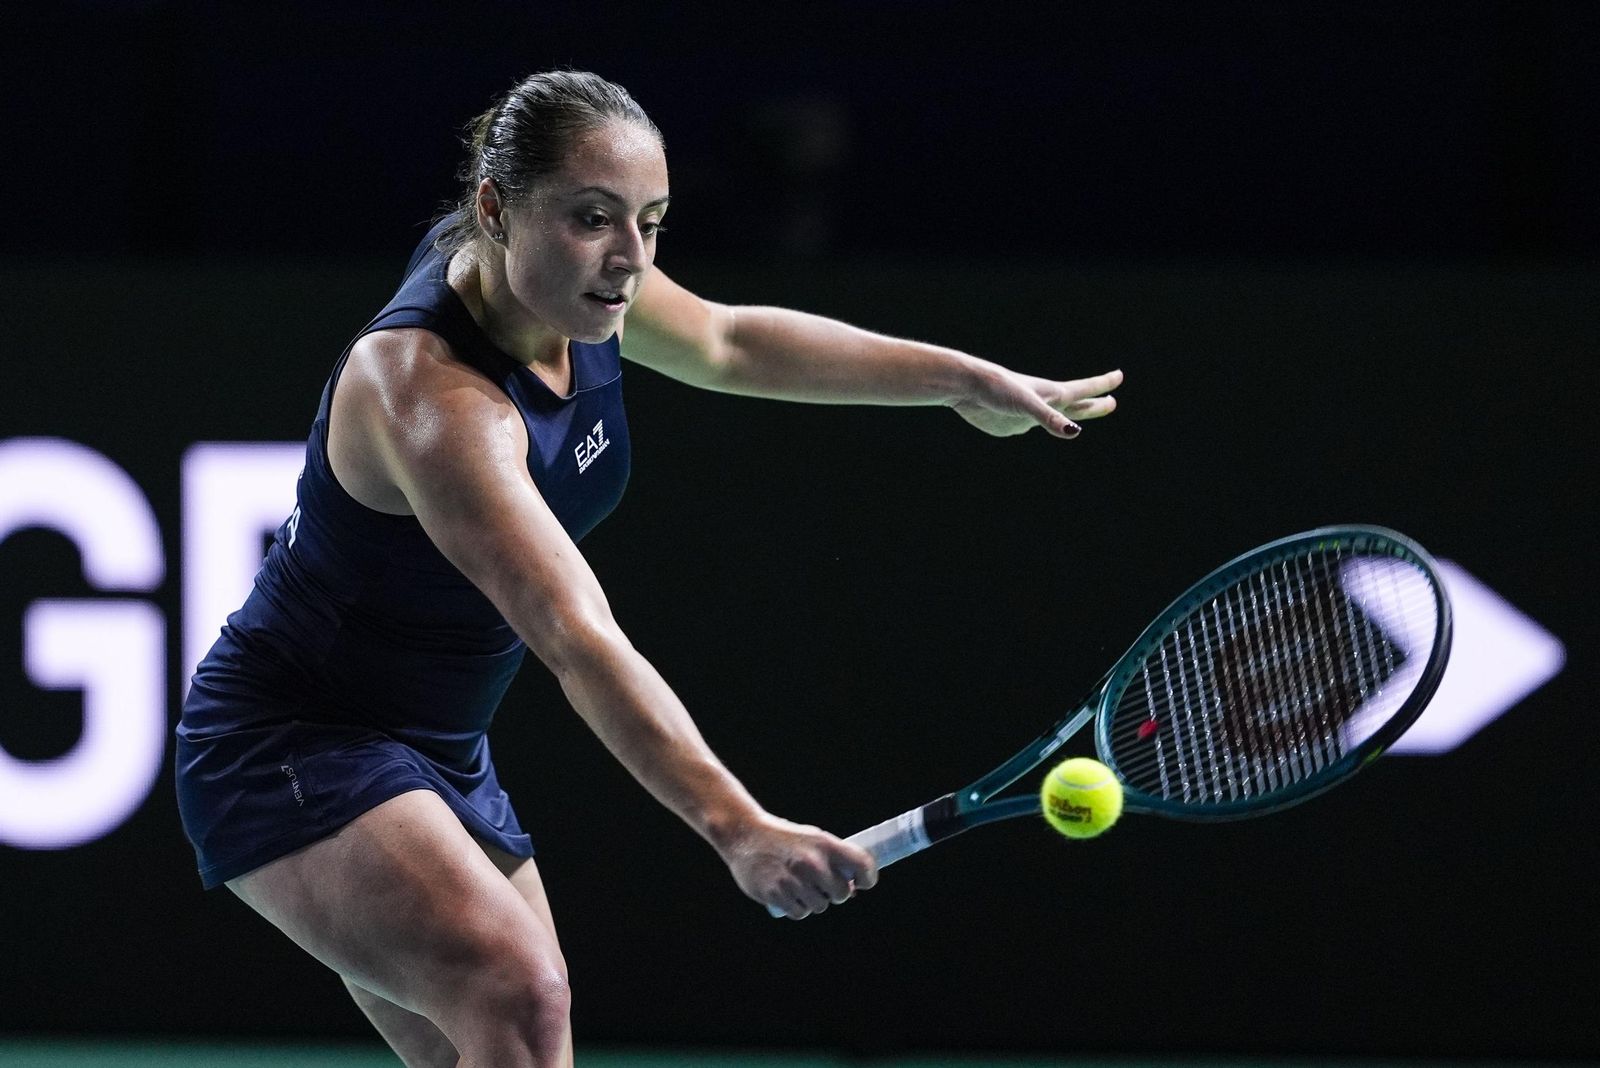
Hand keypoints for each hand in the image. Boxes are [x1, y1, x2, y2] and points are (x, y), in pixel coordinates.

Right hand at [719, 812, 878, 918]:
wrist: (745, 834)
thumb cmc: (784, 839)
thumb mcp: (811, 839)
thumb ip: (832, 860)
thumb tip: (853, 888)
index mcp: (824, 844)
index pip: (862, 865)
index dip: (867, 878)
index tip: (862, 883)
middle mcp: (812, 863)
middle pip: (841, 894)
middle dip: (834, 892)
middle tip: (821, 884)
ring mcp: (794, 880)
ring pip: (820, 906)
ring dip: (814, 901)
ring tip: (800, 885)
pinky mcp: (776, 894)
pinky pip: (799, 913)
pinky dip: (797, 908)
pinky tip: (788, 893)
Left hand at [952, 366, 1122, 438]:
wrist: (967, 389)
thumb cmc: (998, 389)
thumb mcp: (1027, 405)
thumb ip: (1050, 419)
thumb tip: (1074, 432)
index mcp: (1052, 394)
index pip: (1084, 389)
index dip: (1102, 384)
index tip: (1119, 375)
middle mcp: (1044, 404)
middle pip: (1076, 405)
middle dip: (1095, 404)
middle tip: (1112, 401)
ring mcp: (1029, 415)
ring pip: (1056, 417)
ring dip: (1071, 416)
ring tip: (1079, 418)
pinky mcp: (1013, 425)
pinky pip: (1032, 427)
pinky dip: (1042, 427)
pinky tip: (1034, 426)